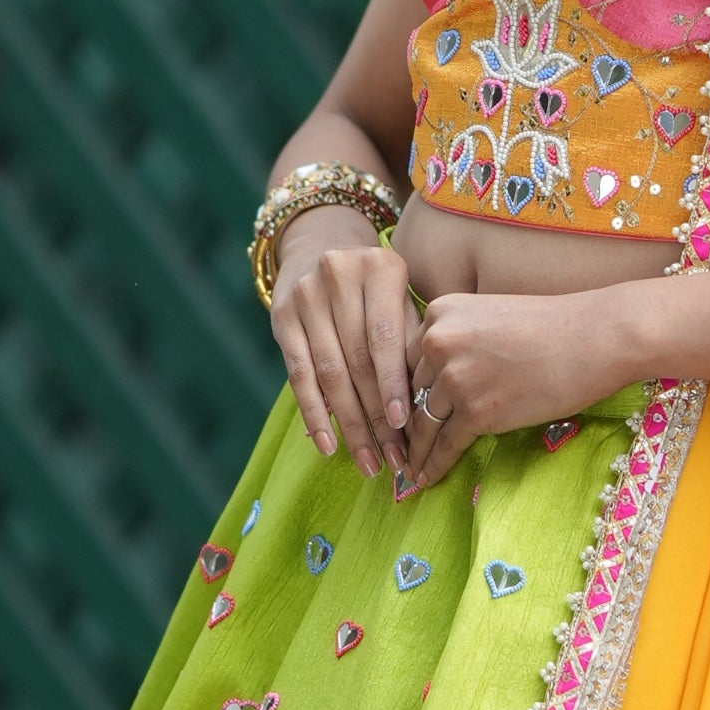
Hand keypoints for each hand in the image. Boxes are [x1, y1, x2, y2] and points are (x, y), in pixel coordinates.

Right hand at [270, 209, 417, 470]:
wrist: (323, 246)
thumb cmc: (379, 291)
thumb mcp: (404, 301)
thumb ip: (415, 343)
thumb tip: (427, 407)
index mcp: (380, 268)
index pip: (386, 338)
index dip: (392, 385)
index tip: (403, 427)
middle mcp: (339, 276)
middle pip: (358, 360)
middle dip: (376, 415)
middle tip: (393, 458)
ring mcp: (306, 295)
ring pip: (329, 373)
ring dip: (350, 424)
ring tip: (368, 462)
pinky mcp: (281, 316)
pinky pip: (298, 374)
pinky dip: (314, 413)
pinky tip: (327, 445)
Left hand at [396, 284, 638, 492]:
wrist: (594, 337)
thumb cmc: (552, 327)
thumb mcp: (490, 316)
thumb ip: (460, 341)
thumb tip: (442, 381)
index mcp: (439, 313)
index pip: (411, 359)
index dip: (406, 390)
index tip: (400, 413)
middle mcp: (438, 342)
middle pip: (412, 391)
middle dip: (407, 421)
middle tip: (398, 446)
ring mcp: (455, 377)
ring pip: (423, 422)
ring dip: (416, 450)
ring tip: (409, 468)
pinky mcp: (476, 411)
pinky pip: (445, 444)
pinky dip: (433, 465)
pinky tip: (424, 479)